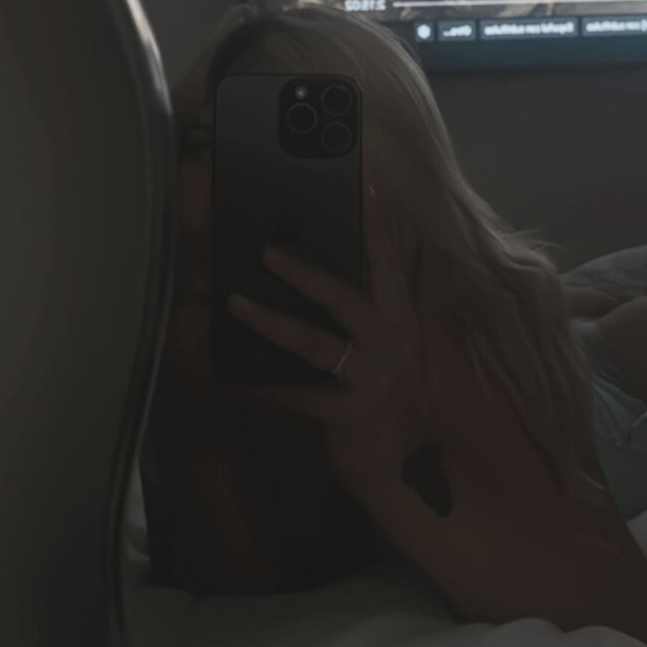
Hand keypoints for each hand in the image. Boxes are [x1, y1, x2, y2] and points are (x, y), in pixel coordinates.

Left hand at [228, 196, 429, 493]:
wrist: (409, 460)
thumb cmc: (393, 393)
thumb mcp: (391, 347)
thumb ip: (368, 314)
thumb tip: (314, 277)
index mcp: (401, 319)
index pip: (389, 263)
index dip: (378, 225)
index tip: (366, 186)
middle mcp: (391, 341)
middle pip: (346, 297)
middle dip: (306, 274)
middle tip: (268, 253)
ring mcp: (372, 377)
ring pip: (315, 342)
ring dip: (271, 322)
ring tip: (236, 304)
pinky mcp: (349, 412)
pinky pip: (298, 394)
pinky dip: (267, 385)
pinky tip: (238, 378)